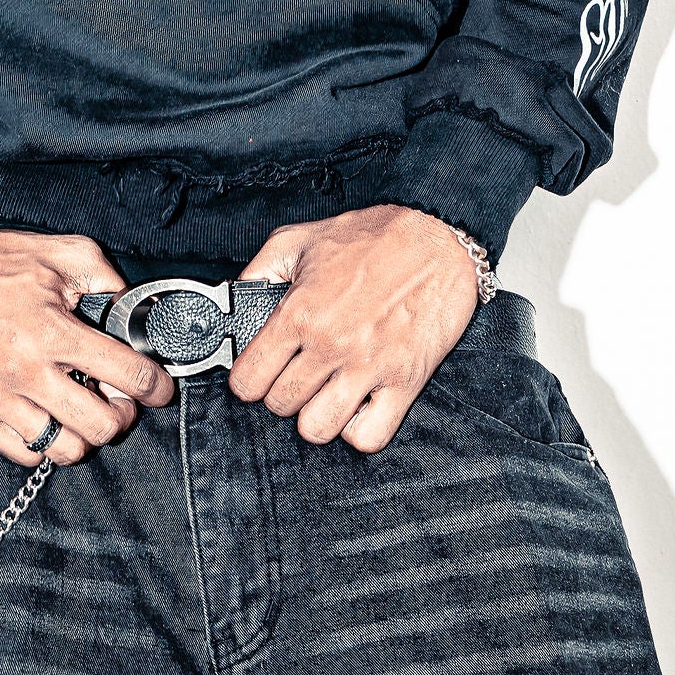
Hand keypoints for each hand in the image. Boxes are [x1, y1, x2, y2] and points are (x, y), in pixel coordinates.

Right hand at [0, 226, 175, 469]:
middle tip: (118, 400)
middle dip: (122, 416)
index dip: (157, 387)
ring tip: (83, 413)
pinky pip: (25, 454)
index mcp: (54, 332)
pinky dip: (46, 444)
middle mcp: (27, 372)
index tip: (161, 389)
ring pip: (66, 449)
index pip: (128, 376)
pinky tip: (49, 418)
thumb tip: (130, 306)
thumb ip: (104, 277)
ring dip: (85, 436)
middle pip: (101, 426)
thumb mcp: (60, 252)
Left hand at [227, 205, 479, 450]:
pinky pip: (369, 437)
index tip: (260, 373)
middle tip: (298, 377)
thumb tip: (234, 300)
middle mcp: (331, 344)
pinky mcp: (405, 382)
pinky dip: (358, 431)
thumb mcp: (301, 239)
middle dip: (282, 395)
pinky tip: (358, 407)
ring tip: (325, 396)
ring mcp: (368, 367)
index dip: (248, 380)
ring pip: (317, 429)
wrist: (439, 237)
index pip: (247, 379)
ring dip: (316, 417)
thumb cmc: (376, 237)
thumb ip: (260, 270)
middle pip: (280, 405)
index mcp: (300, 312)